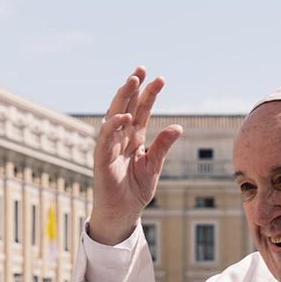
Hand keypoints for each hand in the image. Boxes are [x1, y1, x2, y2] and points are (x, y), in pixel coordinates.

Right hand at [90, 66, 182, 244]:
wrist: (123, 212)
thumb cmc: (136, 190)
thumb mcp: (154, 166)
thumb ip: (163, 146)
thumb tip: (178, 127)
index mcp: (135, 139)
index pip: (142, 111)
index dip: (149, 95)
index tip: (160, 79)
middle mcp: (121, 138)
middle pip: (127, 107)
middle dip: (134, 88)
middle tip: (142, 69)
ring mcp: (110, 146)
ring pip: (115, 116)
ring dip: (123, 98)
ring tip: (132, 81)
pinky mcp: (102, 158)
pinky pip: (106, 139)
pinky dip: (114, 126)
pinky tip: (124, 116)